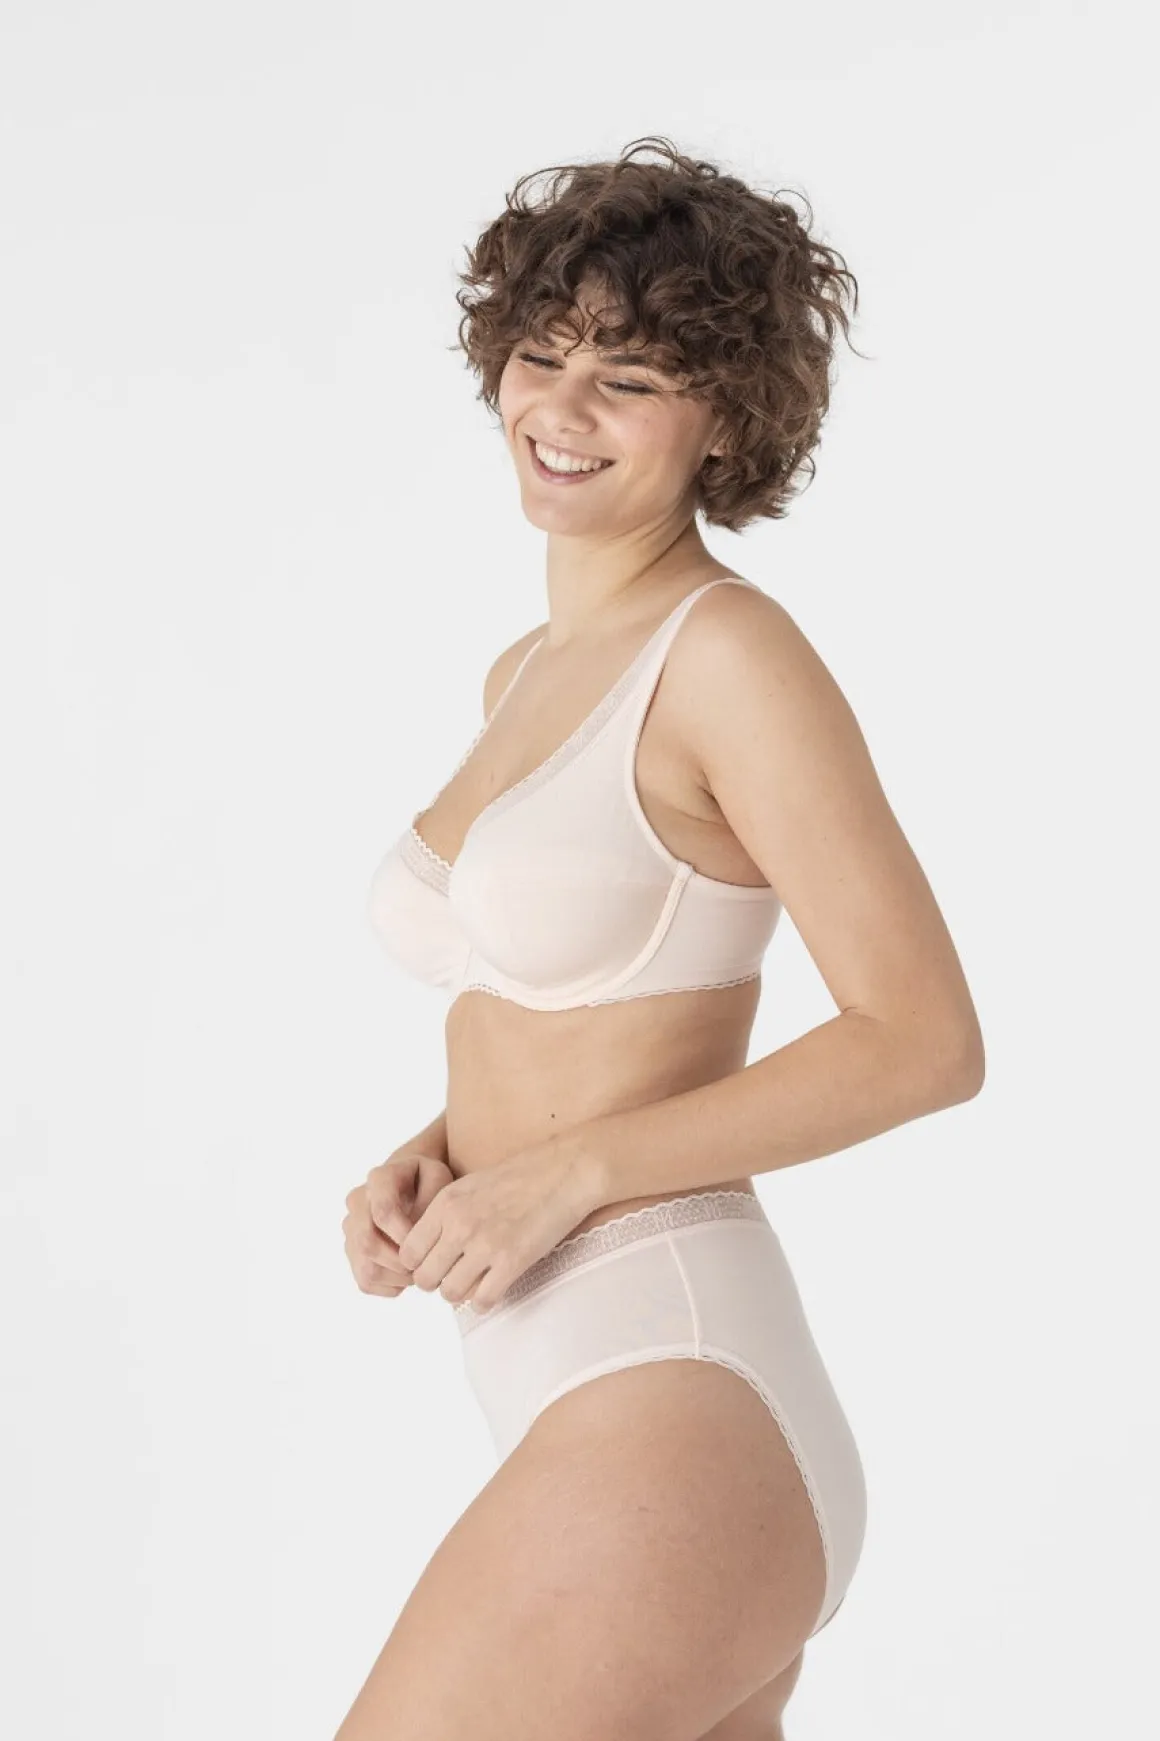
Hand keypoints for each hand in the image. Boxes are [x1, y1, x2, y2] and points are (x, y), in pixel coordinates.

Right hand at [342, 1148, 455, 1297]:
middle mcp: (357, 1202)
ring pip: (365, 1267)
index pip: (383, 1212)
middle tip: (425, 1265)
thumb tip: (418, 1233)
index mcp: (379, 1180)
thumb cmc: (426, 1180)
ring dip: (397, 1277)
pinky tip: (408, 1274)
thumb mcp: (438, 1177)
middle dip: (400, 1261)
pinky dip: (391, 1286)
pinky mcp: (352, 1250)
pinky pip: (365, 1281)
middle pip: (367, 1243)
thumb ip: (432, 1199)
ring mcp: (351, 1228)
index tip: (429, 1245)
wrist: (409, 1181)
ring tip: (420, 1270)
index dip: (406, 1235)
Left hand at [397, 1138, 601, 1312]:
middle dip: (437, 1282)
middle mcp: (459, 1224)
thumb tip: (429, 1250)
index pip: (408, 1252)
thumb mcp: (471, 1184)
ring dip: (461, 1293)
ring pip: (450, 1294)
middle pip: (424, 1278)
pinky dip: (484, 1302)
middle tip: (455, 1275)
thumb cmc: (522, 1176)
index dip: (419, 1264)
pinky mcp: (512, 1261)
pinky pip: (481, 1300)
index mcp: (446, 1203)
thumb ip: (446, 1214)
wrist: (567, 1170)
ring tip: (475, 1282)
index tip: (436, 1263)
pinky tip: (493, 1289)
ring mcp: (485, 1244)